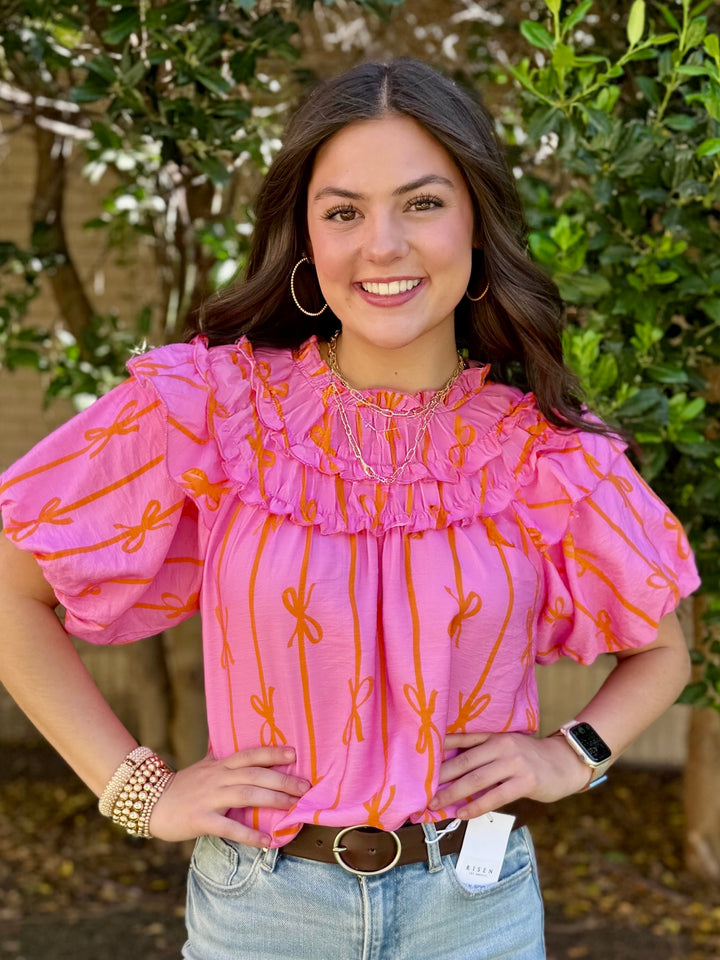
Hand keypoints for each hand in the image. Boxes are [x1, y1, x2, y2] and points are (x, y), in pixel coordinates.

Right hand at [148, 746, 310, 845]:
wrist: (150, 804)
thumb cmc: (182, 786)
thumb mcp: (203, 766)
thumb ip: (220, 755)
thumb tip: (231, 740)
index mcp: (219, 764)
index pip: (250, 754)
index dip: (272, 752)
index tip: (294, 753)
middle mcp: (217, 777)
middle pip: (254, 774)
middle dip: (282, 779)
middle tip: (305, 787)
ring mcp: (209, 797)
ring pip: (246, 795)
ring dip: (273, 801)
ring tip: (294, 808)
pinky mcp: (201, 819)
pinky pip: (230, 827)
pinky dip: (250, 835)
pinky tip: (268, 841)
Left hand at [428, 732, 591, 819]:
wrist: (565, 762)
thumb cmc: (530, 758)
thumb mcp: (506, 746)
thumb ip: (484, 753)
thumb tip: (453, 768)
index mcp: (494, 736)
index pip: (461, 741)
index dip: (440, 752)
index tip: (421, 764)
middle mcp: (502, 746)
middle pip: (464, 762)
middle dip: (441, 777)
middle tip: (423, 791)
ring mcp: (514, 763)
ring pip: (476, 779)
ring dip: (453, 793)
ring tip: (436, 804)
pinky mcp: (525, 781)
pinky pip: (495, 796)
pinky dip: (476, 806)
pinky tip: (463, 813)